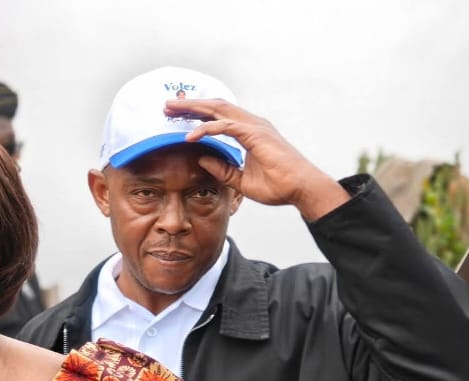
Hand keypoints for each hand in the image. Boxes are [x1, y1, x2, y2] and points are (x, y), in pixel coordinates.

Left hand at [167, 98, 347, 219]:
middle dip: (190, 105)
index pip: (218, 117)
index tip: (176, 117)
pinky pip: (225, 127)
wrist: (301, 189)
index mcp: (249, 132)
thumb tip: (202, 160)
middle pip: (215, 107)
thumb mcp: (241, 180)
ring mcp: (254, 127)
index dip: (197, 114)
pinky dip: (206, 129)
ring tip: (171, 110)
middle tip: (167, 105)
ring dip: (193, 109)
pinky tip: (190, 136)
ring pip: (218, 110)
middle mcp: (251, 124)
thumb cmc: (279, 185)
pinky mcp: (255, 134)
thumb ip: (223, 170)